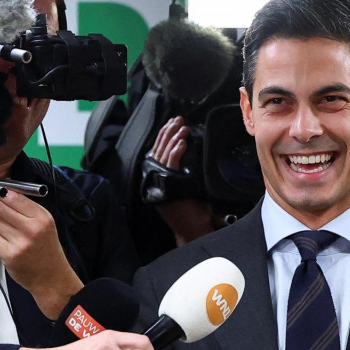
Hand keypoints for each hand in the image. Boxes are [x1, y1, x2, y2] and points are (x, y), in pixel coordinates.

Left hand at [0, 190, 82, 317]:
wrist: (51, 277)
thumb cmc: (46, 248)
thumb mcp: (45, 224)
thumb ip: (28, 209)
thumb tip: (4, 193)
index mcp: (43, 218)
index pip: (14, 197)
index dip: (2, 193)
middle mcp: (32, 228)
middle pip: (0, 207)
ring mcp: (20, 242)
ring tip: (1, 225)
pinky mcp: (9, 254)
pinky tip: (3, 239)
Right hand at [149, 116, 213, 246]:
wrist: (193, 229)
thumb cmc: (193, 211)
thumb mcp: (187, 187)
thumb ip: (183, 170)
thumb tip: (188, 150)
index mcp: (158, 178)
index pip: (158, 151)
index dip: (164, 135)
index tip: (173, 123)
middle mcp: (155, 179)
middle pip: (159, 150)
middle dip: (168, 132)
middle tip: (178, 119)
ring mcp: (160, 183)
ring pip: (163, 155)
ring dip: (173, 138)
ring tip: (181, 127)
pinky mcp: (168, 186)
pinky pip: (170, 165)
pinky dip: (175, 152)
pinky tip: (181, 142)